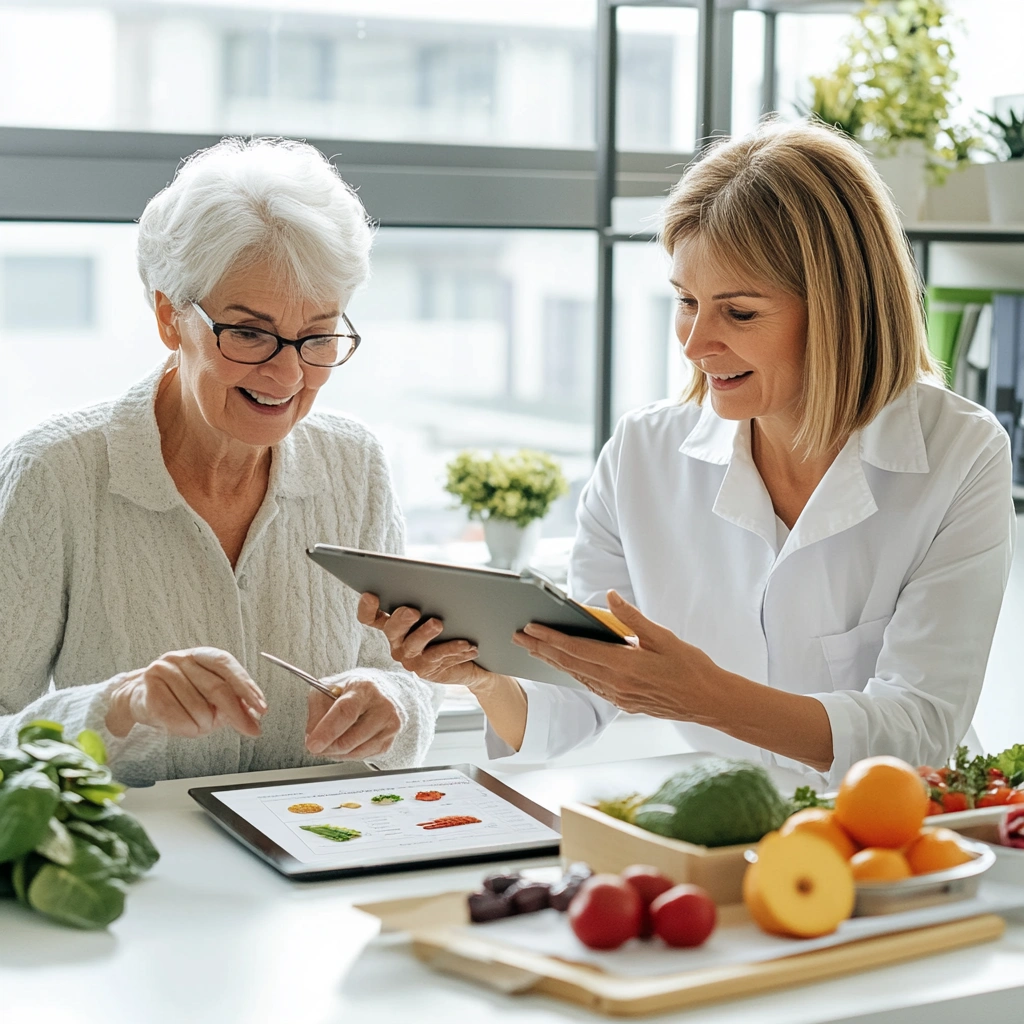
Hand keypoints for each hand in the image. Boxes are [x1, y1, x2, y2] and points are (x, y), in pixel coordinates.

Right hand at [106, 647, 266, 737]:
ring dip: (205, 725)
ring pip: (198, 708)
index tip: (262, 709)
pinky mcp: (148, 691)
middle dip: (236, 713)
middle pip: (216, 688)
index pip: (227, 666)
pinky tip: (186, 728)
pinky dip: (187, 730)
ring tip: (201, 726)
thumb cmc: (181, 696)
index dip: (247, 687)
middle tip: (250, 729)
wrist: (138, 699)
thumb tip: (255, 714)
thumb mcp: (210, 696)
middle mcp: (181, 658)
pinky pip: (177, 719)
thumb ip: (234, 701)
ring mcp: (162, 671)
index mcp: (201, 654)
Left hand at [305, 677, 401, 759]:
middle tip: (315, 744)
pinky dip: (347, 754)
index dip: (327, 731)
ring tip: (331, 739)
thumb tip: (313, 736)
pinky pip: (361, 757)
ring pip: (354, 752)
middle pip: (350, 738)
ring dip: (335, 752)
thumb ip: (317, 711)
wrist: (380, 692)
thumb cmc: (352, 691)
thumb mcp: (328, 688)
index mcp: (364, 688)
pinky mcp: (388, 742)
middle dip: (327, 746)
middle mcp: (382, 706)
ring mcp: (389, 726)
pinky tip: (346, 740)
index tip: (313, 744)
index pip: (345, 712)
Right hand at [357, 592, 489, 686]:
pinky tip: (467, 644)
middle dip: (401, 619)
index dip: (367, 608)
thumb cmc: (452, 626)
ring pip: (413, 645)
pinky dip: (453, 649)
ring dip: (425, 633)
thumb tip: (438, 580)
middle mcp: (397, 641)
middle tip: (412, 611)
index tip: (371, 595)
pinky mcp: (425, 669)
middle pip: (392, 629)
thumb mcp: (440, 609)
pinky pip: (437, 658)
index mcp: (395, 622)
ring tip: (438, 624)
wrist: (471, 658)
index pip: (372, 617)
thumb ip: (431, 597)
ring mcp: (409, 657)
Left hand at [511, 591, 718, 719]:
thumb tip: (609, 595)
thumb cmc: (690, 667)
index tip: (530, 628)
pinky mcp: (623, 703)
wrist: (709, 701)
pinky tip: (565, 665)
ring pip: (577, 676)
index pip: (577, 649)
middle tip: (518, 636)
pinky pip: (590, 685)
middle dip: (541, 649)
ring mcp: (618, 697)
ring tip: (532, 648)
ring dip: (553, 661)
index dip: (550, 638)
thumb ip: (633, 618)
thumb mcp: (664, 636)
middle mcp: (615, 685)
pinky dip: (573, 672)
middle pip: (570, 664)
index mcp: (624, 666)